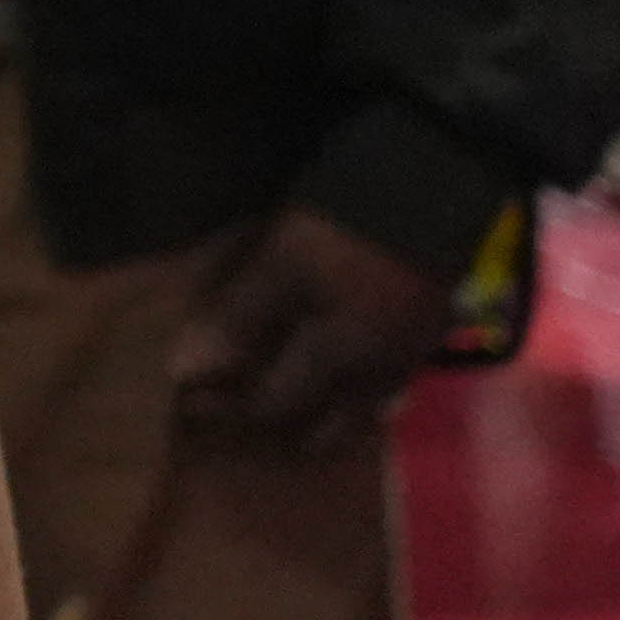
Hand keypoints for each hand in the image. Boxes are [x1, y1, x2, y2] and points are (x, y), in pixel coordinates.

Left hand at [168, 205, 438, 455]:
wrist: (432, 191)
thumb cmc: (344, 230)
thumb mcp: (282, 267)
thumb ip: (240, 320)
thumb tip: (187, 371)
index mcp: (336, 361)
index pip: (272, 406)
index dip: (226, 407)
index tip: (189, 398)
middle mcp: (375, 376)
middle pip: (324, 425)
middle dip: (280, 427)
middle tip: (236, 409)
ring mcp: (409, 360)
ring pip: (361, 414)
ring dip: (324, 418)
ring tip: (285, 401)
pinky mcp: (431, 337)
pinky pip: (388, 389)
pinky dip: (358, 397)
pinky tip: (340, 378)